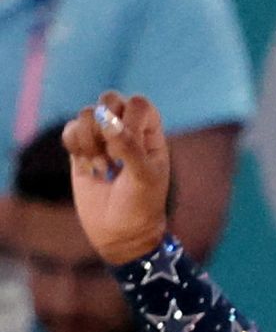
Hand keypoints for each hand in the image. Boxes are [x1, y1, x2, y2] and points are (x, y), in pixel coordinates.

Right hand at [63, 93, 172, 265]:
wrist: (119, 232)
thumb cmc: (141, 205)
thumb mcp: (144, 178)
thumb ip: (129, 146)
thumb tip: (105, 117)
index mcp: (150, 134)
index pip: (138, 103)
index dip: (130, 119)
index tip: (130, 147)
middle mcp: (126, 130)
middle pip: (109, 99)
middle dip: (106, 125)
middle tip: (114, 154)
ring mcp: (101, 138)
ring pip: (86, 114)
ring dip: (90, 141)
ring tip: (103, 167)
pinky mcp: (80, 149)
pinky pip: (69, 129)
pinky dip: (75, 146)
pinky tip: (87, 167)